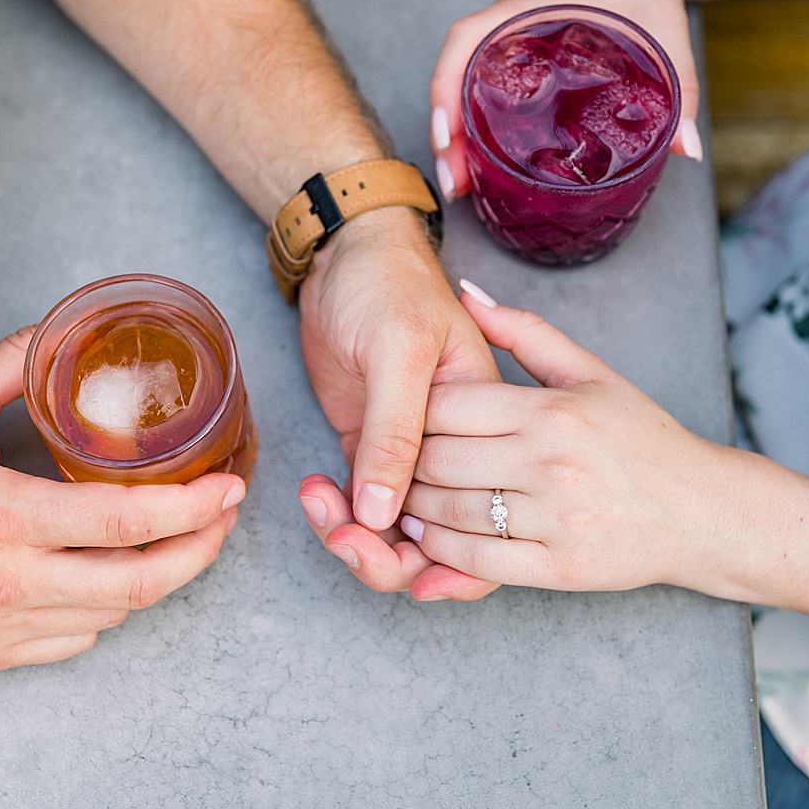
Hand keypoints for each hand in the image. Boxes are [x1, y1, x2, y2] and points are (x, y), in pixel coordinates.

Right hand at [0, 329, 245, 672]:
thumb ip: (15, 362)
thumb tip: (66, 328)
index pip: (124, 522)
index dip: (192, 508)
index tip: (227, 488)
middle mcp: (0, 584)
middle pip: (137, 584)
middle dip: (199, 551)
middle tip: (223, 517)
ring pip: (111, 617)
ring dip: (155, 580)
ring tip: (180, 539)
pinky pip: (72, 640)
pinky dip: (105, 608)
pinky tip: (113, 572)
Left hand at [295, 205, 500, 600]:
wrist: (345, 255)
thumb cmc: (389, 283)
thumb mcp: (400, 349)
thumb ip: (395, 431)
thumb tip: (383, 514)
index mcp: (492, 423)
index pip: (480, 512)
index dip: (434, 548)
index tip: (377, 536)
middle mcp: (459, 450)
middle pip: (440, 540)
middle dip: (384, 552)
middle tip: (340, 532)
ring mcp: (415, 455)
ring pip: (401, 536)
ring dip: (358, 540)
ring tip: (320, 509)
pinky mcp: (375, 453)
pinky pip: (369, 511)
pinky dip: (340, 518)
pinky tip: (315, 495)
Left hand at [396, 282, 747, 596]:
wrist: (703, 511)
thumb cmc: (642, 438)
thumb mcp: (590, 372)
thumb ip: (524, 332)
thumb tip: (466, 292)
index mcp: (552, 411)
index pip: (446, 408)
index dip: (411, 413)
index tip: (404, 418)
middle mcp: (550, 463)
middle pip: (437, 460)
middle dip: (405, 463)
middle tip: (395, 462)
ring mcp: (556, 518)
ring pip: (449, 513)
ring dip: (414, 508)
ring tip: (405, 498)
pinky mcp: (560, 567)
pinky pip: (477, 559)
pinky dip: (441, 551)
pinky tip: (431, 536)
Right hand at [427, 0, 702, 201]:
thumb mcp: (666, 32)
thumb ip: (681, 88)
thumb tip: (688, 148)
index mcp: (534, 3)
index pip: (467, 38)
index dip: (447, 86)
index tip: (446, 134)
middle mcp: (511, 17)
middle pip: (454, 70)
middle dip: (445, 128)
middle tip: (454, 180)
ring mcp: (511, 32)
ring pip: (462, 78)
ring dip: (454, 128)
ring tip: (459, 178)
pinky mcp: (520, 45)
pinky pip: (480, 79)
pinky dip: (471, 116)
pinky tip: (479, 154)